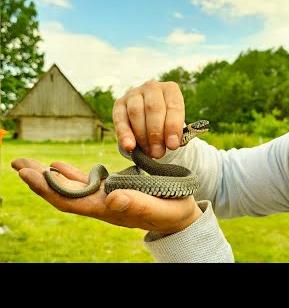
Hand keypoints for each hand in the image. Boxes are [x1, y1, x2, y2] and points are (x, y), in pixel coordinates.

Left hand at [11, 158, 202, 233]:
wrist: (180, 216)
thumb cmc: (173, 213)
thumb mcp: (160, 208)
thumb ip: (138, 204)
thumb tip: (111, 197)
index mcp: (110, 210)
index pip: (71, 201)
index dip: (47, 188)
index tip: (28, 173)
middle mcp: (102, 204)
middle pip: (64, 193)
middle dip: (39, 179)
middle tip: (17, 162)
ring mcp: (106, 197)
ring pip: (71, 187)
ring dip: (49, 175)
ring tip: (28, 163)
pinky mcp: (113, 189)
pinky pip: (86, 181)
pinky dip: (70, 174)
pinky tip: (58, 166)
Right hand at [113, 79, 184, 158]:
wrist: (149, 118)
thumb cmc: (166, 122)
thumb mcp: (174, 125)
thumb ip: (175, 133)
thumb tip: (173, 143)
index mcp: (170, 89)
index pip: (174, 106)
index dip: (173, 127)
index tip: (173, 145)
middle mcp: (152, 87)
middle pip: (154, 108)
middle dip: (156, 133)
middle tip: (159, 152)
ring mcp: (134, 93)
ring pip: (136, 112)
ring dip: (142, 135)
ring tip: (149, 152)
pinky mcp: (119, 103)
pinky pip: (120, 118)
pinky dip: (124, 134)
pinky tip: (129, 146)